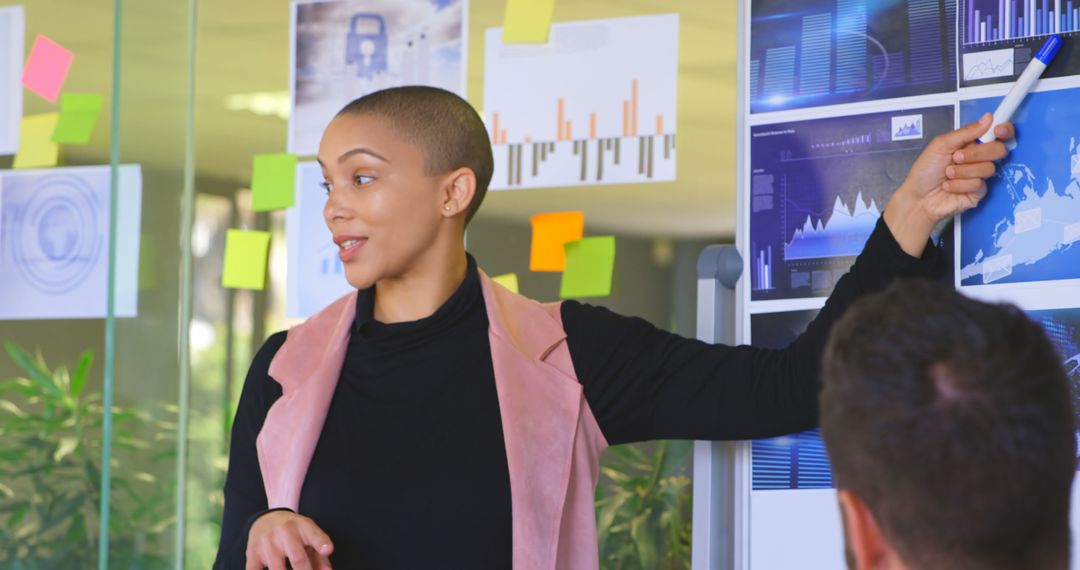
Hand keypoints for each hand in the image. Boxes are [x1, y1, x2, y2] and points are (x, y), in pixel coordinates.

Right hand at [246, 510, 333, 569]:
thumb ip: (320, 557)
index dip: (321, 543)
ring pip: (277, 568)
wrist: (265, 519)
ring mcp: (267, 541)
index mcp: (303, 526)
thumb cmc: (294, 533)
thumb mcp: (310, 537)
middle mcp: (285, 531)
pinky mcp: (252, 552)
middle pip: (297, 557)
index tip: (328, 550)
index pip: (314, 534)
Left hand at [883, 112, 1014, 256]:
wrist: (918, 197)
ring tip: (947, 173)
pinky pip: (979, 184)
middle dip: (977, 153)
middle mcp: (978, 158)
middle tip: (957, 157)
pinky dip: (959, 184)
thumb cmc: (925, 171)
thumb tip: (988, 118)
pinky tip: (949, 186)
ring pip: (988, 168)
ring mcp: (980, 175)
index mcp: (971, 143)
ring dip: (963, 171)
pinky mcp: (978, 192)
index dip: (1004, 130)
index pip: (997, 133)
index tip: (998, 131)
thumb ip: (966, 132)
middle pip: (998, 150)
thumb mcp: (941, 145)